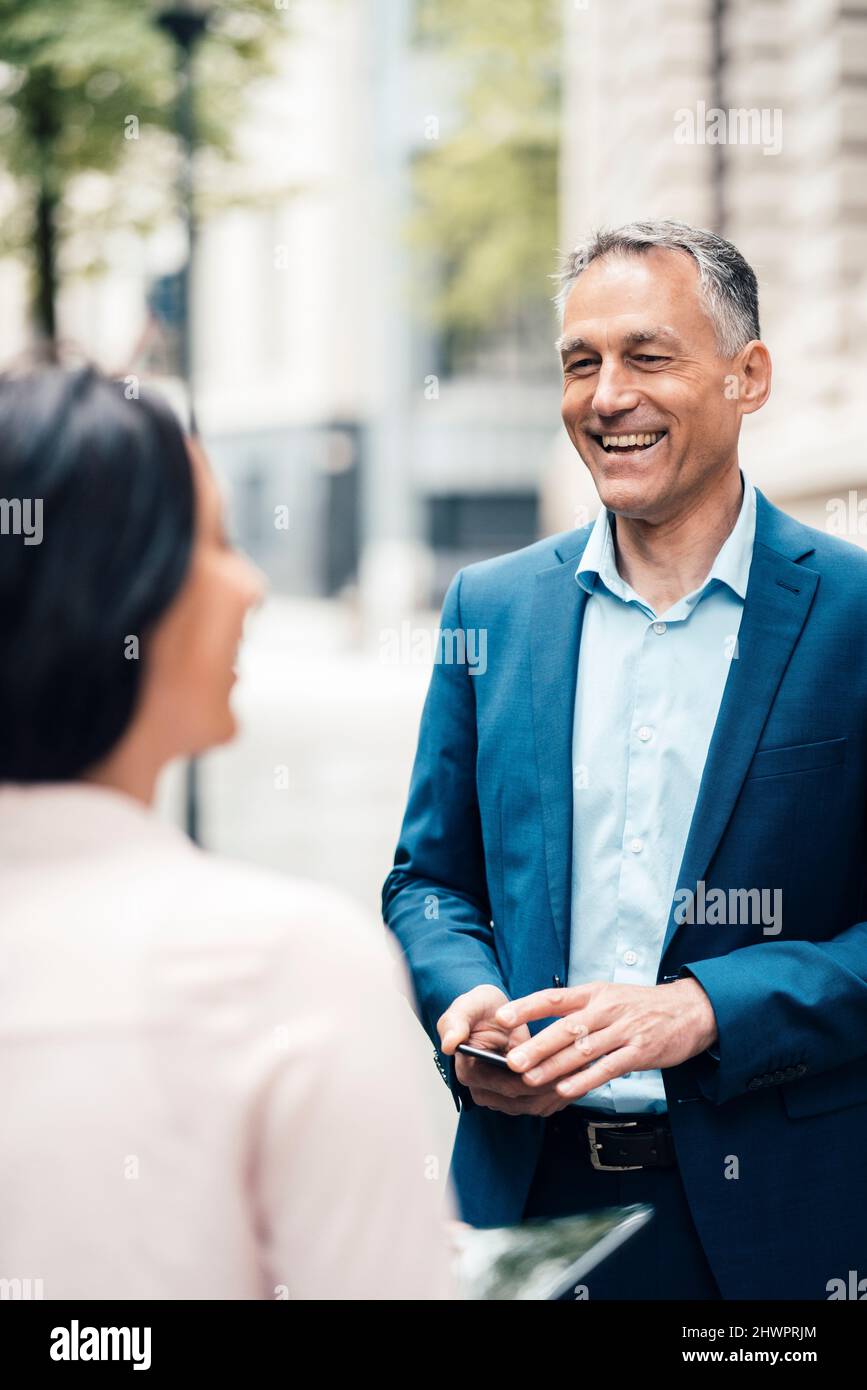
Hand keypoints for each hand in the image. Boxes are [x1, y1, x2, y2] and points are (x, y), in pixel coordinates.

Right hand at [437, 985, 572, 1116]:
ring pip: (537, 1105)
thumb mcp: (465, 1007)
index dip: (535, 1079)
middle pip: (525, 1100)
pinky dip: (562, 1093)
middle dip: (554, 1085)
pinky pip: (544, 1103)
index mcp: (470, 1073)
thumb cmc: (478, 1009)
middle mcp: (485, 1092)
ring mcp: (503, 1098)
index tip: (559, 1065)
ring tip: (584, 1069)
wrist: (490, 1012)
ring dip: (562, 1090)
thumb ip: (455, 1022)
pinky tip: (579, 1076)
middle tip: (580, 1066)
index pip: (507, 1087)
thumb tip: (450, 1043)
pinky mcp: (519, 1097)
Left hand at [495, 978, 718, 1102]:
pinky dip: (586, 1079)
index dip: (526, 1007)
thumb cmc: (642, 1006)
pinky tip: (566, 1089)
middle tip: (511, 1061)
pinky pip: (608, 1067)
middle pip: (566, 1028)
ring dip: (554, 1066)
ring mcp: (624, 1030)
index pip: (553, 997)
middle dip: (536, 1046)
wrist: (691, 1009)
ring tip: (531, 1079)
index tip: (501, 1016)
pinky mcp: (640, 1051)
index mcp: (594, 993)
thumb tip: (541, 1026)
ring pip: (583, 1050)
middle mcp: (606, 1009)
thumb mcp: (609, 996)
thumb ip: (578, 1010)